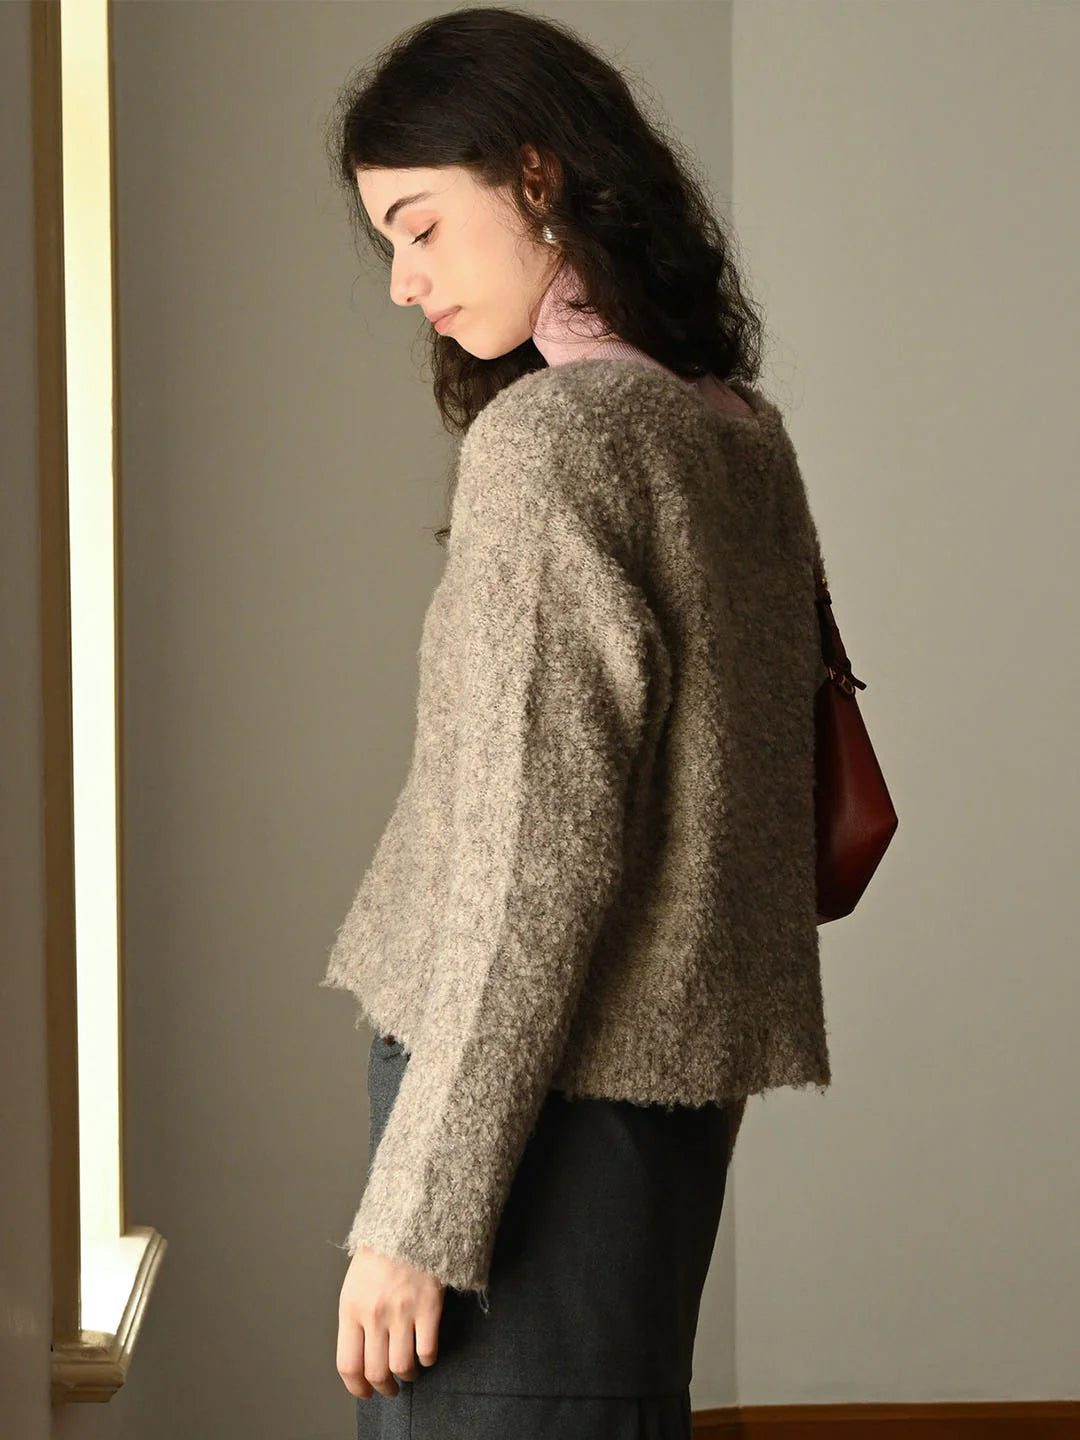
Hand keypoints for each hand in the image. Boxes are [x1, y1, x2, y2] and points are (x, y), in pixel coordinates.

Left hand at [335, 1244, 445, 1399]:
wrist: (410, 1220)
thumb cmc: (381, 1250)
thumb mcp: (355, 1282)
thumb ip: (355, 1316)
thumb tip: (360, 1353)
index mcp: (351, 1307)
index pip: (348, 1364)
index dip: (356, 1387)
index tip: (364, 1391)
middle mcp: (375, 1314)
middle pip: (376, 1371)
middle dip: (383, 1387)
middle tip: (389, 1388)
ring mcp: (403, 1312)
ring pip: (402, 1366)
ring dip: (406, 1376)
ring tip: (408, 1372)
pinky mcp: (429, 1307)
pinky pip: (428, 1350)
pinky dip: (427, 1359)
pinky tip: (425, 1352)